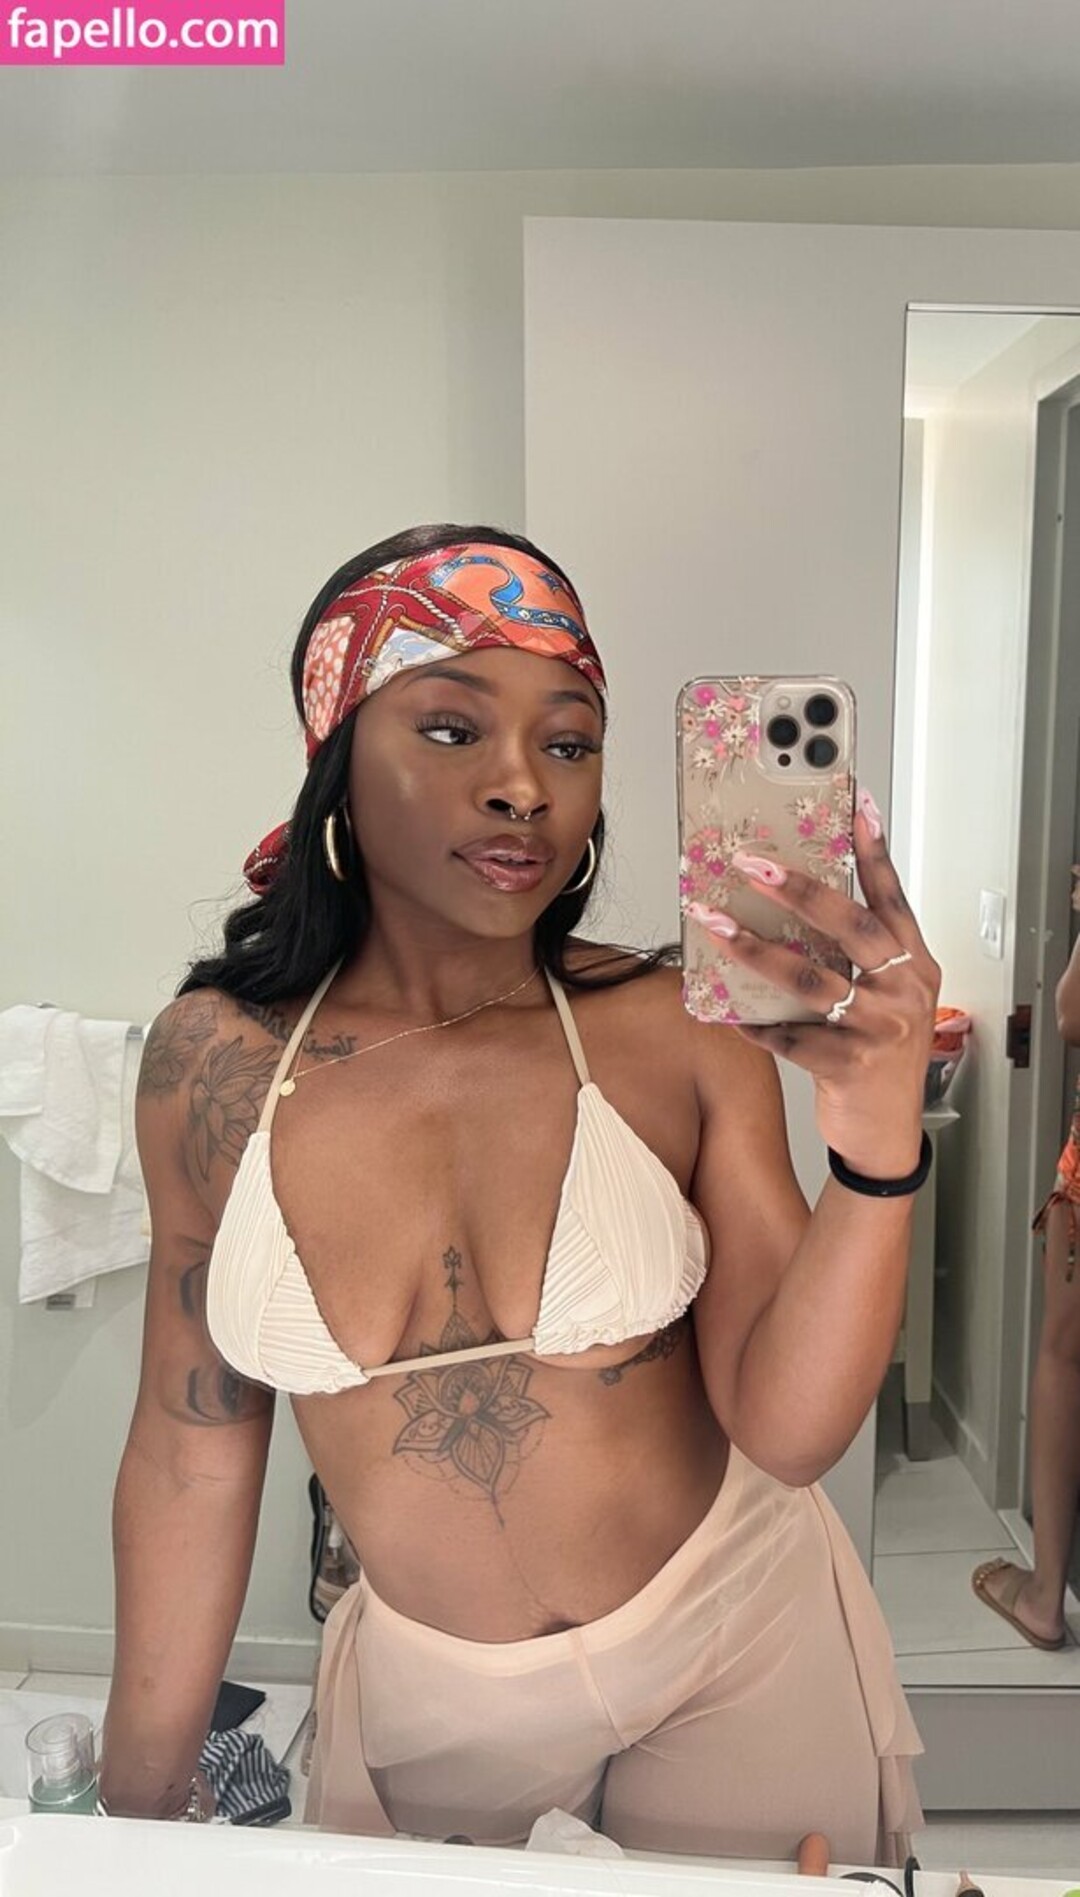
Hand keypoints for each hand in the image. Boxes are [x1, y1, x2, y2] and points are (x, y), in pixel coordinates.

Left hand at [689, 789, 940, 1176]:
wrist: (887, 1133)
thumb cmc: (880, 1056)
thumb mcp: (886, 997)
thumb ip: (857, 955)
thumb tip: (798, 901)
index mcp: (914, 962)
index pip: (892, 895)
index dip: (873, 850)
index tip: (853, 804)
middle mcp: (904, 988)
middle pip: (849, 926)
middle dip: (796, 889)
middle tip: (749, 862)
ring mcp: (880, 1029)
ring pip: (810, 978)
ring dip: (754, 948)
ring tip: (714, 922)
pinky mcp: (849, 1067)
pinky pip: (788, 1037)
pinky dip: (753, 1022)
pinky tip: (724, 1010)